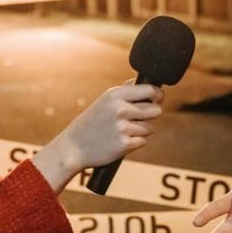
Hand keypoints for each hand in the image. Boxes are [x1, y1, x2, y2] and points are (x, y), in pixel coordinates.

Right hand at [33, 84, 163, 191]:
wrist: (74, 147)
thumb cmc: (92, 122)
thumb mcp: (104, 101)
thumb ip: (126, 91)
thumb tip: (148, 85)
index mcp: (115, 94)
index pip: (150, 90)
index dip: (157, 95)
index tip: (156, 99)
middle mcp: (120, 109)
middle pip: (155, 110)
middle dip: (151, 115)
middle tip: (137, 118)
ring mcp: (123, 127)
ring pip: (149, 128)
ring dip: (140, 131)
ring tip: (122, 131)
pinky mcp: (125, 144)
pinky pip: (143, 141)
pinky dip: (135, 143)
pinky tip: (120, 141)